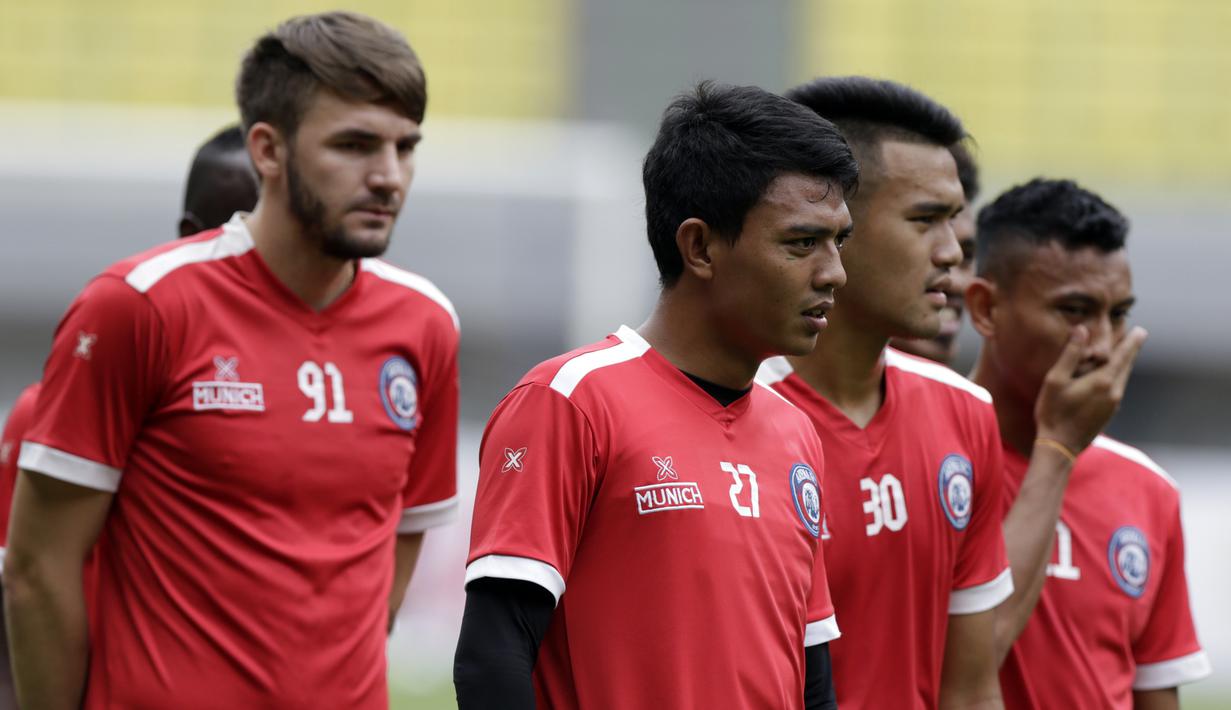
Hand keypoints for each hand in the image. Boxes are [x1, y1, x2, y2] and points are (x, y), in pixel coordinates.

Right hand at [1034, 325, 1146, 454]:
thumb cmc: (1053, 411)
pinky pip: (1117, 389)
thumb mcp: (1055, 379)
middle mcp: (1114, 392)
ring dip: (1124, 364)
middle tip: (1137, 336)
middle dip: (1131, 350)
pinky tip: (1110, 377)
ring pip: (1123, 378)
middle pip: (1126, 366)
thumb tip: (1082, 330)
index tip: (1141, 330)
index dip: (1132, 342)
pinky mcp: (1109, 413)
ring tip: (1124, 353)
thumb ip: (1070, 354)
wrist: (1060, 446)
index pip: (1123, 355)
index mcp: (1102, 381)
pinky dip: (1117, 377)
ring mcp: (1113, 404)